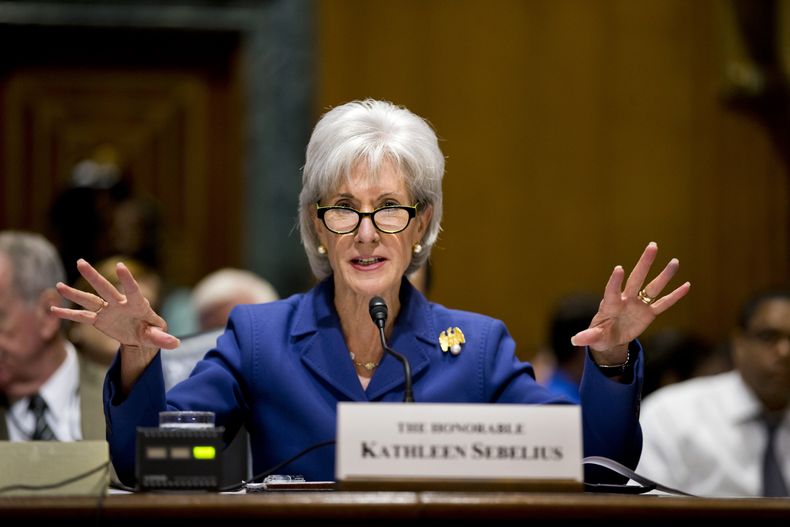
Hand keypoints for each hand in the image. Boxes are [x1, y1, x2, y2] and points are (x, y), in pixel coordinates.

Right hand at [51, 259, 179, 351]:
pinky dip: (69, 314)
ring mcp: (107, 311)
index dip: (128, 279)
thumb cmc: (151, 331)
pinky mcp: (99, 319)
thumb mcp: (157, 335)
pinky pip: (82, 317)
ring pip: (90, 299)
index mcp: (137, 305)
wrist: (139, 335)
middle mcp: (119, 304)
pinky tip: (53, 310)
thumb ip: (163, 338)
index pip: (133, 290)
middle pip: (105, 289)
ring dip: (75, 293)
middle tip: (80, 262)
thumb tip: (176, 343)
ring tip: (58, 285)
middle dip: (93, 277)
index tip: (120, 266)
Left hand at [570, 242, 689, 363]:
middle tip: (652, 246)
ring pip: (653, 287)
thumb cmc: (599, 336)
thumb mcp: (593, 338)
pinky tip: (686, 285)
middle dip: (644, 263)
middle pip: (636, 279)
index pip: (612, 290)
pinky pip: (663, 304)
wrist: (610, 339)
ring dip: (664, 276)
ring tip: (675, 261)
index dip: (614, 281)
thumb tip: (574, 340)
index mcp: (611, 305)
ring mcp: (638, 305)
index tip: (618, 269)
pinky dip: (674, 296)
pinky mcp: (648, 314)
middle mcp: (626, 300)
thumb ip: (588, 337)